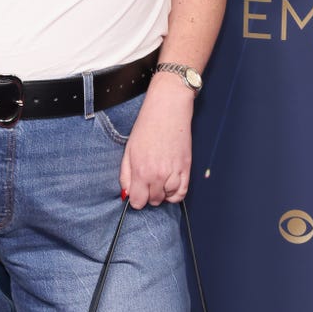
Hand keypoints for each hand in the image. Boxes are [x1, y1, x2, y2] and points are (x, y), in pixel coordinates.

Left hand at [119, 76, 194, 207]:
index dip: (136, 199)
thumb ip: (126, 175)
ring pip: (168, 198)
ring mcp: (174, 173)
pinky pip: (182, 192)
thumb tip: (127, 193)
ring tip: (159, 180)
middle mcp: (158, 175)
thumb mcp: (129, 151)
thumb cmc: (147, 126)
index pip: (138, 202)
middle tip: (147, 182)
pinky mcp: (186, 168)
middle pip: (153, 201)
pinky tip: (170, 186)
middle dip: (148, 195)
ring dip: (162, 193)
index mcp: (141, 171)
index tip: (137, 192)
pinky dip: (175, 194)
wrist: (168, 110)